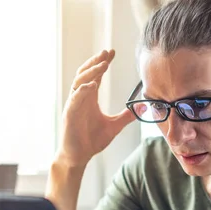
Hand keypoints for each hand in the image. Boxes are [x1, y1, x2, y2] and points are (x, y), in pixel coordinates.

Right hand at [57, 49, 135, 166]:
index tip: (112, 53)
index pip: (96, 76)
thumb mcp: (114, 126)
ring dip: (91, 72)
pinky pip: (74, 99)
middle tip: (107, 53)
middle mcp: (80, 98)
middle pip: (86, 73)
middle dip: (96, 62)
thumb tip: (141, 109)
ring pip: (79, 82)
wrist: (78, 157)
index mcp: (89, 99)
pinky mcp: (69, 114)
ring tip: (102, 64)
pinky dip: (82, 90)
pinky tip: (92, 85)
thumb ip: (126, 116)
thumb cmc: (91, 141)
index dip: (102, 63)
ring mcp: (73, 105)